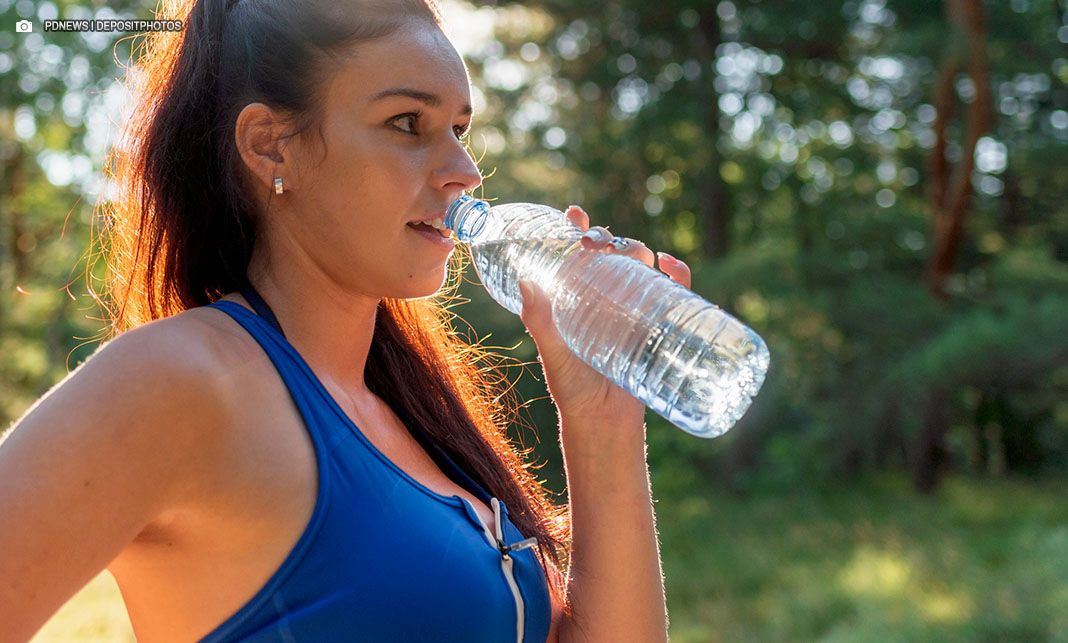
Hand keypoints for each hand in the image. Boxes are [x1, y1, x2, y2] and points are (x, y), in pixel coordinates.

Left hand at [518, 205, 692, 431]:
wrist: (604, 422)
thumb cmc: (572, 388)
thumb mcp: (552, 353)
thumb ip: (538, 320)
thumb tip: (524, 280)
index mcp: (575, 296)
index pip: (575, 254)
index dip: (577, 228)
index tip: (575, 214)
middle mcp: (604, 297)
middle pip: (610, 254)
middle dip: (608, 238)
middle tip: (599, 244)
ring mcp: (633, 309)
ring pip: (640, 267)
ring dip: (639, 250)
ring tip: (636, 255)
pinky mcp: (658, 325)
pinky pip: (673, 293)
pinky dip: (677, 274)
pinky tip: (672, 267)